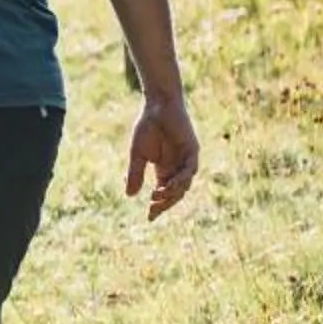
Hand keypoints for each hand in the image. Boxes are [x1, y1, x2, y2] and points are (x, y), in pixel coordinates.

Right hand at [126, 98, 200, 219]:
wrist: (157, 106)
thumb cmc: (147, 127)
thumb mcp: (137, 154)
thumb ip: (135, 174)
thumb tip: (129, 196)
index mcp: (165, 170)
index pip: (164, 194)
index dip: (158, 207)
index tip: (148, 218)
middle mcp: (178, 167)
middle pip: (176, 193)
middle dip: (164, 204)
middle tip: (151, 209)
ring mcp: (187, 160)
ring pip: (184, 185)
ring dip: (171, 193)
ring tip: (155, 196)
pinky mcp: (192, 150)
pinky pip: (190, 170)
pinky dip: (180, 180)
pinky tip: (168, 186)